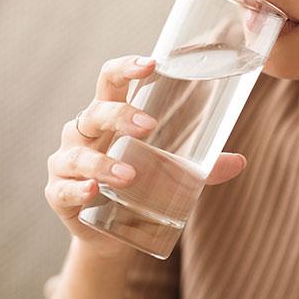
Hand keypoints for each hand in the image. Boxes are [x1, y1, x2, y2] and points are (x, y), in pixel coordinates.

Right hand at [44, 55, 247, 257]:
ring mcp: (66, 163)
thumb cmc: (140, 186)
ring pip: (78, 155)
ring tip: (130, 175)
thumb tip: (240, 161)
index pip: (111, 80)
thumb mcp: (172, 173)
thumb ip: (203, 167)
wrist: (111, 234)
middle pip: (96, 111)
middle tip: (150, 126)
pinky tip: (92, 191)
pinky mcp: (58, 194)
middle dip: (121, 115)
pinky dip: (77, 190)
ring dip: (103, 163)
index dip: (127, 68)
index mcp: (108, 115)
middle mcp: (83, 133)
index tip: (151, 64)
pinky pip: (62, 189)